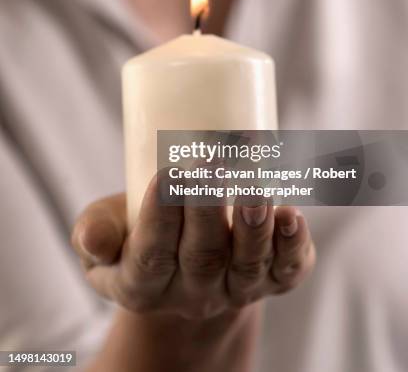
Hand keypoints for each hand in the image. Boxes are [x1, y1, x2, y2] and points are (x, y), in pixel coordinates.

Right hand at [72, 176, 314, 319]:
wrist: (184, 268)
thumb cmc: (139, 234)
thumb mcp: (105, 232)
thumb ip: (93, 233)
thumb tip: (95, 239)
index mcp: (143, 285)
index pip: (152, 254)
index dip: (161, 215)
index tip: (168, 174)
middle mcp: (193, 294)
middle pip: (202, 256)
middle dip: (207, 209)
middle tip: (211, 163)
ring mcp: (237, 288)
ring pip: (247, 263)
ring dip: (253, 225)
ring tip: (254, 189)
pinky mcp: (274, 278)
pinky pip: (287, 270)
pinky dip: (292, 245)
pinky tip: (291, 215)